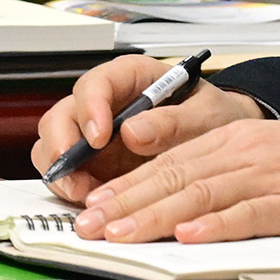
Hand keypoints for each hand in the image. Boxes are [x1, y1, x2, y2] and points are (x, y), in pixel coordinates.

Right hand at [32, 56, 261, 201]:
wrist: (225, 145)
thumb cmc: (215, 119)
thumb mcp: (206, 115)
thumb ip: (174, 122)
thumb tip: (132, 131)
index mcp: (130, 78)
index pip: (96, 84)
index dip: (90, 108)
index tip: (100, 135)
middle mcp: (104, 104)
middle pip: (62, 115)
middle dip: (62, 144)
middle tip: (75, 169)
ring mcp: (94, 134)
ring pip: (54, 144)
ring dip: (61, 169)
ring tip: (82, 193)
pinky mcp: (92, 163)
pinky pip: (65, 172)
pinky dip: (69, 187)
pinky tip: (90, 200)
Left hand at [76, 118, 279, 243]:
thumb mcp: (267, 159)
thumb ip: (224, 175)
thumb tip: (176, 207)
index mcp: (234, 140)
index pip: (168, 162)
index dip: (127, 185)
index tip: (94, 206)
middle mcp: (245, 152)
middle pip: (174, 176)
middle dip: (126, 204)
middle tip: (89, 226)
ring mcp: (270, 175)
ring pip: (201, 194)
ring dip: (155, 216)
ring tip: (121, 234)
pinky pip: (250, 214)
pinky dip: (217, 226)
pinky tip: (189, 237)